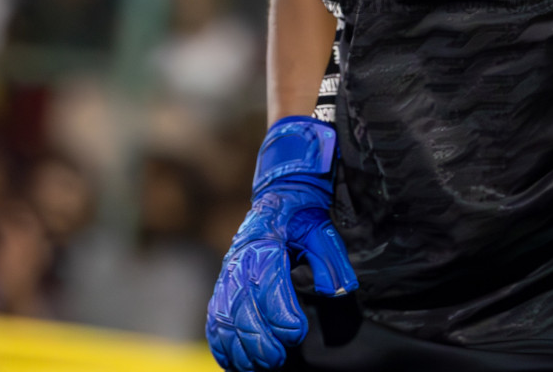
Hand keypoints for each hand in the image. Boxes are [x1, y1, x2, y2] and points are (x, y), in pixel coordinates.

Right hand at [206, 117, 357, 371]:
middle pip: (240, 305)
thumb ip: (330, 259)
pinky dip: (221, 343)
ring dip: (239, 345)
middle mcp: (240, 259)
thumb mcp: (321, 228)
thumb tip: (338, 289)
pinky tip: (234, 361)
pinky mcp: (223, 285)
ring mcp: (228, 273)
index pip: (266, 282)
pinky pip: (214, 318)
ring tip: (260, 365)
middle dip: (258, 337)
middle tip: (279, 358)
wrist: (278, 197)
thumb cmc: (302, 215)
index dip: (279, 312)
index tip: (297, 333)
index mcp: (264, 241)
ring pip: (223, 315)